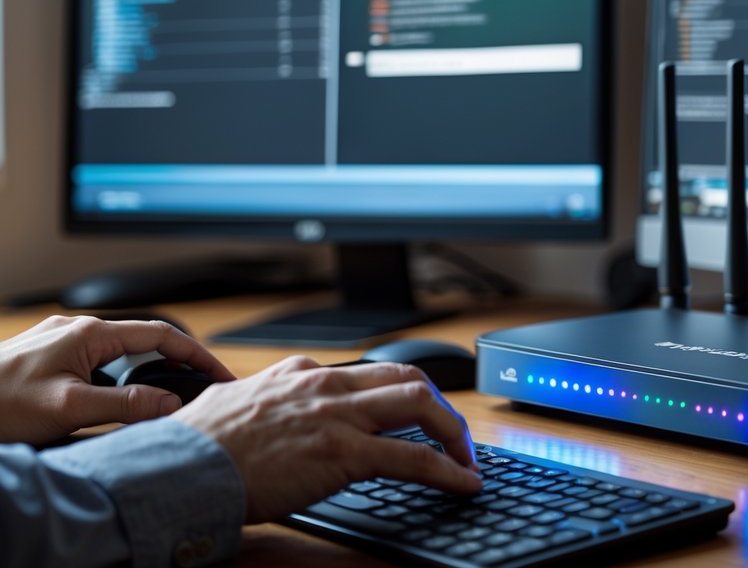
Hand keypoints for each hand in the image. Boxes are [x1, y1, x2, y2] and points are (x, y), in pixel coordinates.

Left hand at [0, 315, 235, 445]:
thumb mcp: (70, 410)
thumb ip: (126, 405)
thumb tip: (171, 404)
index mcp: (90, 333)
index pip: (163, 336)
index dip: (198, 355)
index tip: (222, 375)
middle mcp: (77, 330)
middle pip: (144, 344)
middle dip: (174, 367)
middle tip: (199, 392)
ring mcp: (60, 342)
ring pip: (119, 357)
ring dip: (141, 377)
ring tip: (158, 402)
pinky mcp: (46, 359)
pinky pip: (96, 366)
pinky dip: (116, 382)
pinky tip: (111, 404)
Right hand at [173, 356, 481, 522]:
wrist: (175, 470)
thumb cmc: (194, 449)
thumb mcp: (236, 407)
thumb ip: (266, 403)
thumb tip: (269, 416)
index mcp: (301, 374)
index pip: (370, 371)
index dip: (403, 391)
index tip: (419, 411)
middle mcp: (324, 384)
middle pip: (407, 376)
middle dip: (440, 405)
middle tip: (454, 434)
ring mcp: (335, 415)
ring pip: (420, 405)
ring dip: (453, 432)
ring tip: (466, 458)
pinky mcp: (341, 451)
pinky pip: (414, 458)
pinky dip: (448, 469)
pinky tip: (463, 483)